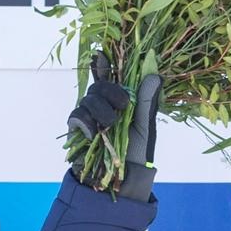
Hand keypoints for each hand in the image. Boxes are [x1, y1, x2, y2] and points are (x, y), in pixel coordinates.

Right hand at [66, 53, 160, 197]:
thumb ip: (147, 100)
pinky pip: (77, 115)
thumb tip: (154, 74)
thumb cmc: (135, 152)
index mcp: (120, 100)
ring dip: (102, 111)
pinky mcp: (76, 129)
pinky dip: (85, 122)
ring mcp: (89, 116)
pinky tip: (93, 133)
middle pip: (99, 84)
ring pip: (89, 99)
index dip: (106, 63)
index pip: (112, 76)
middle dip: (111, 91)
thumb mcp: (145, 125)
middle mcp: (103, 104)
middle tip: (124, 105)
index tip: (103, 53)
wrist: (121, 178)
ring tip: (111, 126)